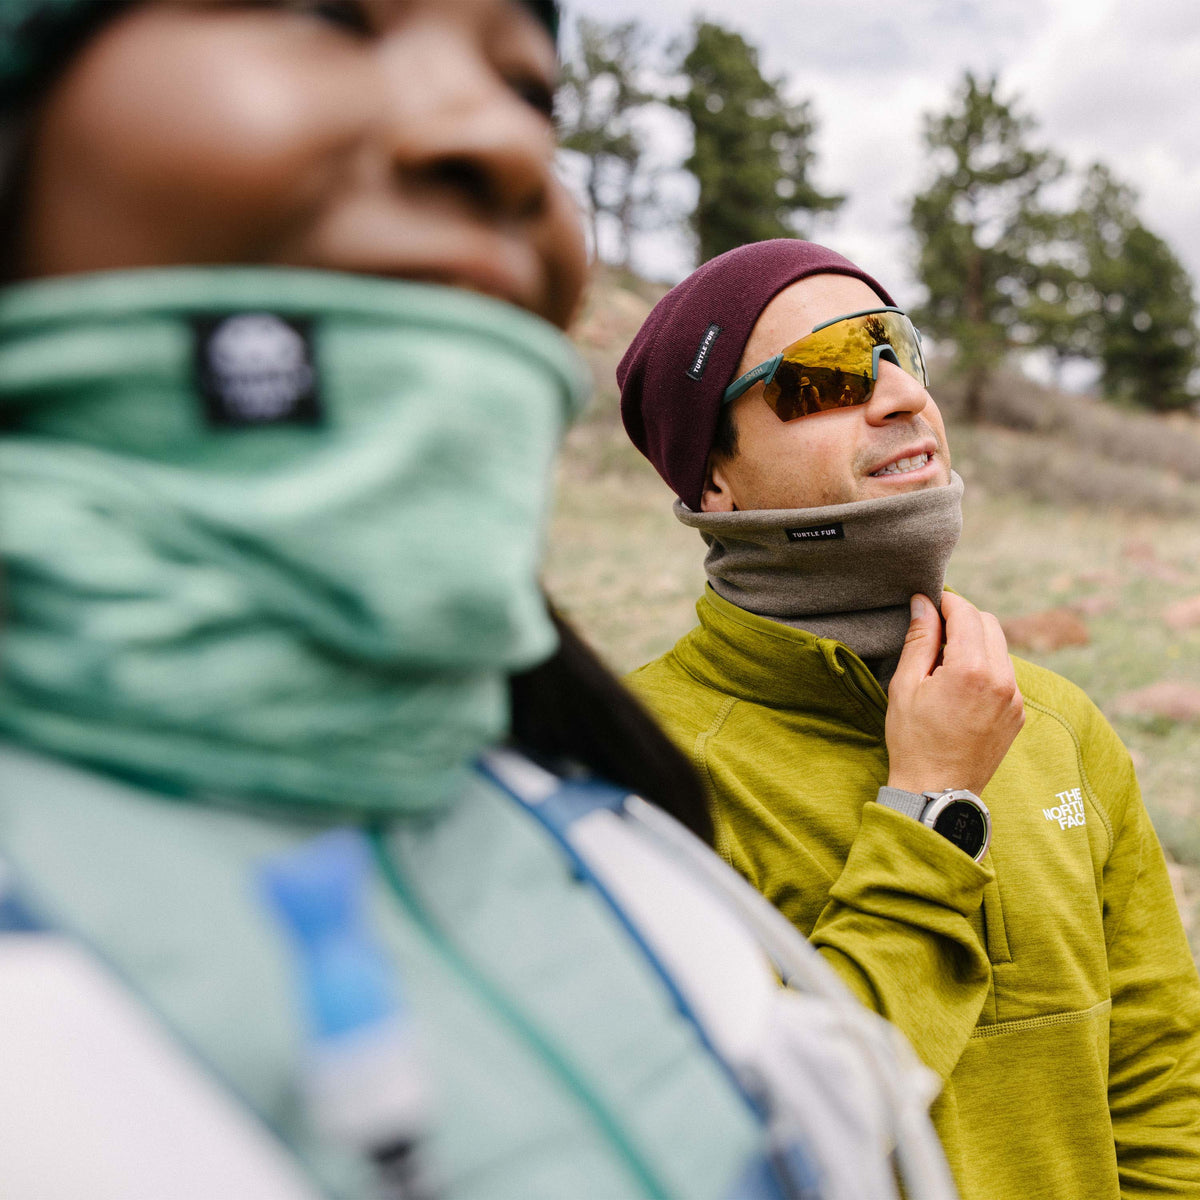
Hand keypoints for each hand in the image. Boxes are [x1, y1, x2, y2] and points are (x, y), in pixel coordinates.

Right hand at [885, 592, 1024, 796]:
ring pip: (1000, 647)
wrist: (937, 792)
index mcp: (971, 670)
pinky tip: (961, 685)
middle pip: (989, 624)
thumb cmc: (913, 740)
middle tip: (934, 631)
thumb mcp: (906, 685)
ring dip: (976, 642)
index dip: (946, 601)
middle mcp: (1002, 679)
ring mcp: (1015, 698)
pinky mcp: (1018, 713)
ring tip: (945, 662)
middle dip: (963, 619)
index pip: (966, 613)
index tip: (928, 603)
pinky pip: (1006, 673)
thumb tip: (923, 603)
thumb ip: (919, 639)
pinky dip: (986, 666)